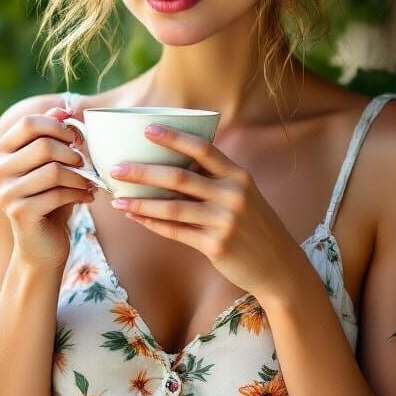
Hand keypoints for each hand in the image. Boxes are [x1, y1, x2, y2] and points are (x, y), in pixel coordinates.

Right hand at [0, 106, 97, 269]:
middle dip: (72, 152)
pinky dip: (79, 193)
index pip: (28, 123)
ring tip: (90, 181)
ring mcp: (5, 192)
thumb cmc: (51, 198)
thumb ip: (55, 136)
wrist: (43, 244)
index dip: (57, 126)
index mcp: (1, 152)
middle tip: (85, 162)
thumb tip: (63, 107)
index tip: (75, 137)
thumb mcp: (53, 163)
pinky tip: (88, 196)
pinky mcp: (19, 212)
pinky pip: (58, 193)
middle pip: (43, 145)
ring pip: (53, 170)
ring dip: (80, 175)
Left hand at [107, 123, 303, 300]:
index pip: (203, 149)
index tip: (148, 130)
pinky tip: (135, 217)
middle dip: (144, 172)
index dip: (174, 138)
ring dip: (141, 202)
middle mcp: (233, 195)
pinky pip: (176, 231)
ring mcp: (224, 221)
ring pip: (172, 207)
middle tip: (117, 169)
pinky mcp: (216, 245)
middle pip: (180, 177)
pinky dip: (152, 223)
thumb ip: (215, 179)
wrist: (278, 266)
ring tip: (117, 199)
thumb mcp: (244, 195)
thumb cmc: (254, 226)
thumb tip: (172, 164)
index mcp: (238, 176)